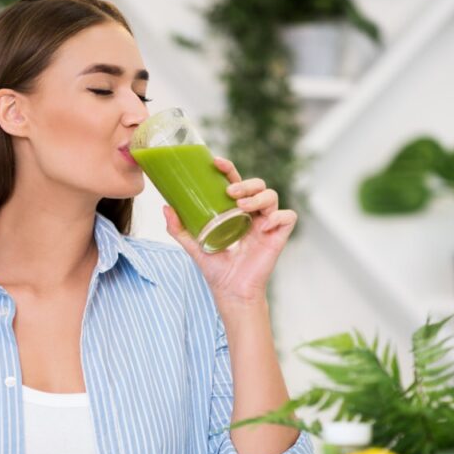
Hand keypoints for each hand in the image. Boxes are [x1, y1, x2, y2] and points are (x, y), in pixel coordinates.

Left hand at [163, 156, 296, 305]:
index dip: (229, 169)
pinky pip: (287, 217)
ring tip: (242, 207)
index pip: (236, 182)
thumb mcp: (194, 245)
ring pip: (272, 195)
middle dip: (246, 183)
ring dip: (258, 196)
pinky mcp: (278, 237)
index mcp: (236, 211)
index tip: (216, 163)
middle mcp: (253, 214)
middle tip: (230, 192)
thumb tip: (165, 207)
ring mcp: (267, 224)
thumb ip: (178, 228)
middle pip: (258, 184)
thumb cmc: (216, 269)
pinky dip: (278, 216)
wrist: (230, 291)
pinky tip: (264, 225)